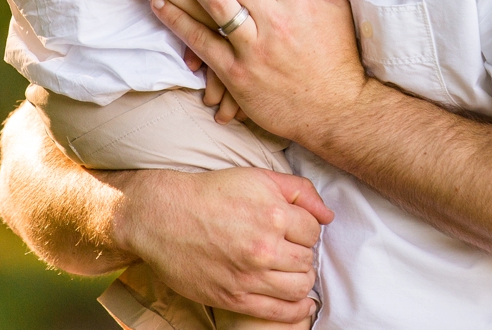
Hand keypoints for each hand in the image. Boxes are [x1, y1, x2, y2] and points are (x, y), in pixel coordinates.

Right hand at [117, 166, 331, 321]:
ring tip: (291, 270)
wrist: (163, 217)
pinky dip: (297, 310)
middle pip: (308, 259)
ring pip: (299, 286)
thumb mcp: (256, 178)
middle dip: (302, 253)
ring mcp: (249, 276)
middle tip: (289, 249)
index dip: (305, 229)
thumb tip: (328, 214)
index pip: (314, 230)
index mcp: (273, 215)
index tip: (293, 229)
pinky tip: (301, 303)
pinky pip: (279, 312)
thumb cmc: (210, 194)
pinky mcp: (234, 297)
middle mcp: (264, 248)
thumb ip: (298, 190)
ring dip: (301, 279)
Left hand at [155, 0, 367, 145]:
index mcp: (297, 3)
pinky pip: (201, 42)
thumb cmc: (339, 60)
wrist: (337, 111)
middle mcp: (274, 21)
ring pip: (214, 3)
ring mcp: (253, 48)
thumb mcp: (337, 11)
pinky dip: (178, 20)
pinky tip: (161, 5)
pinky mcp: (237, 74)